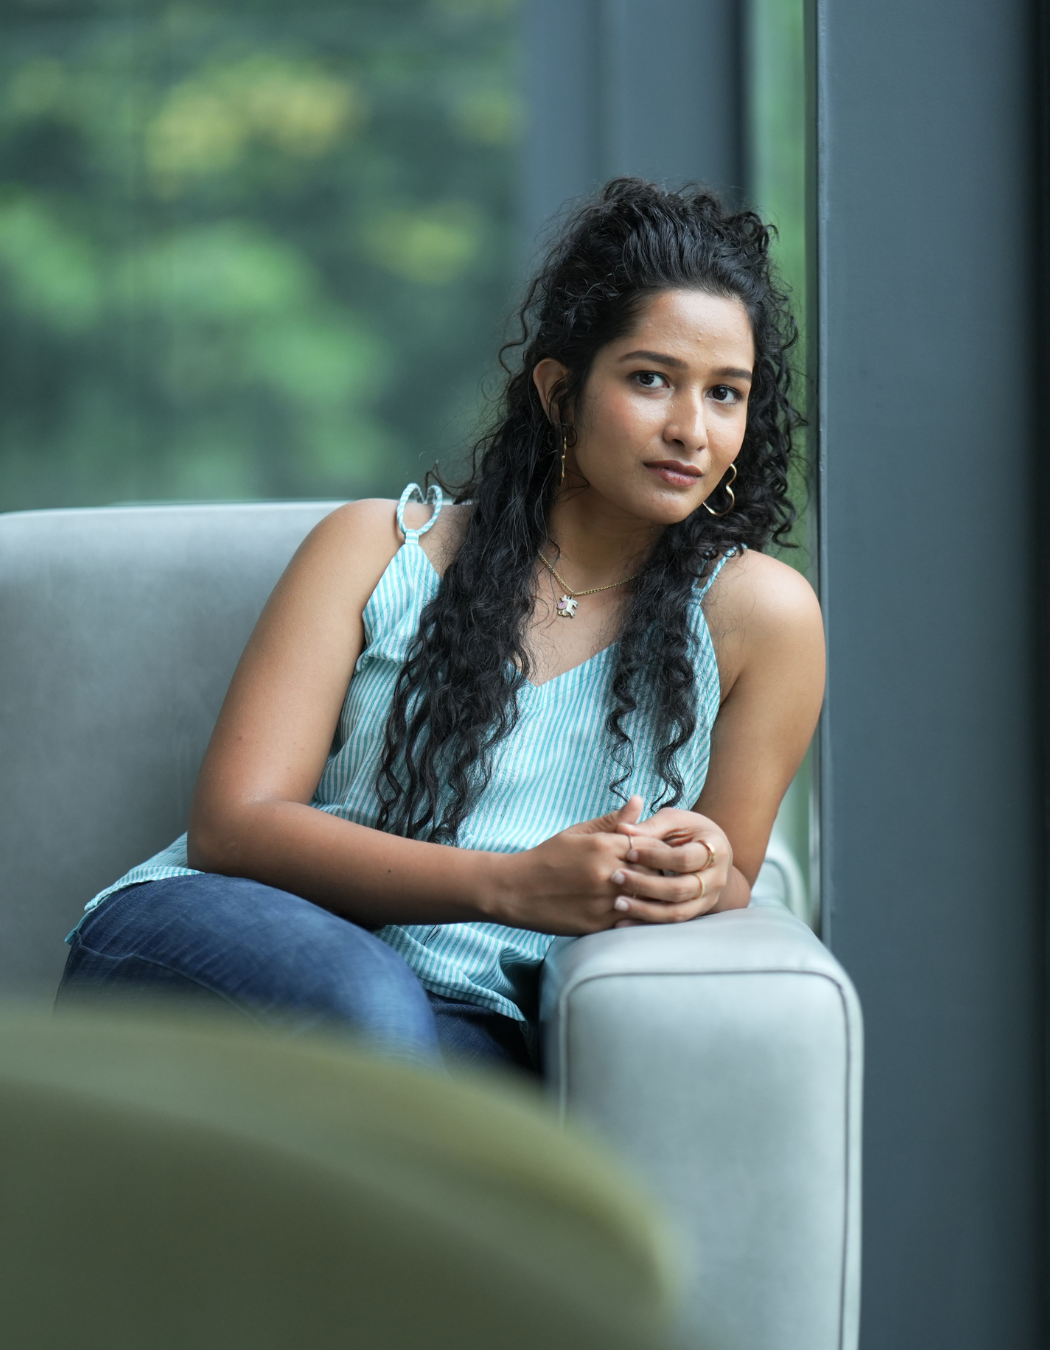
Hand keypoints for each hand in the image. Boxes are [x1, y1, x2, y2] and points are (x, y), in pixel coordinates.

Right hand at [490, 796, 653, 935]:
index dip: (658, 850)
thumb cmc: (548, 857)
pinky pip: (631, 918)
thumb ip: (612, 821)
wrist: (515, 890)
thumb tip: (639, 800)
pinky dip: (636, 914)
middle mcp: (607, 872)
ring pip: (646, 897)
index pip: (651, 845)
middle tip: (660, 874)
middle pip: (654, 872)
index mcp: (603, 845)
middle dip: (658, 872)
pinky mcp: (599, 923)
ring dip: (650, 895)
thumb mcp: (577, 833)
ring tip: (650, 892)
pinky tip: (633, 909)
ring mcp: (604, 900)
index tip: (657, 854)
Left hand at [609, 807, 731, 925]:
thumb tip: (622, 829)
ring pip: (676, 912)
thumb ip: (651, 827)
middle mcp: (716, 879)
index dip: (655, 857)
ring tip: (618, 903)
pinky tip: (623, 922)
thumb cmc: (688, 832)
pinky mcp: (695, 913)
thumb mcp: (674, 821)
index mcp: (715, 849)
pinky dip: (646, 923)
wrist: (710, 853)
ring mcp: (708, 899)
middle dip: (645, 885)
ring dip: (645, 910)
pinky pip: (671, 923)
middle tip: (616, 877)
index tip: (629, 853)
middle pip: (679, 889)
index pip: (684, 859)